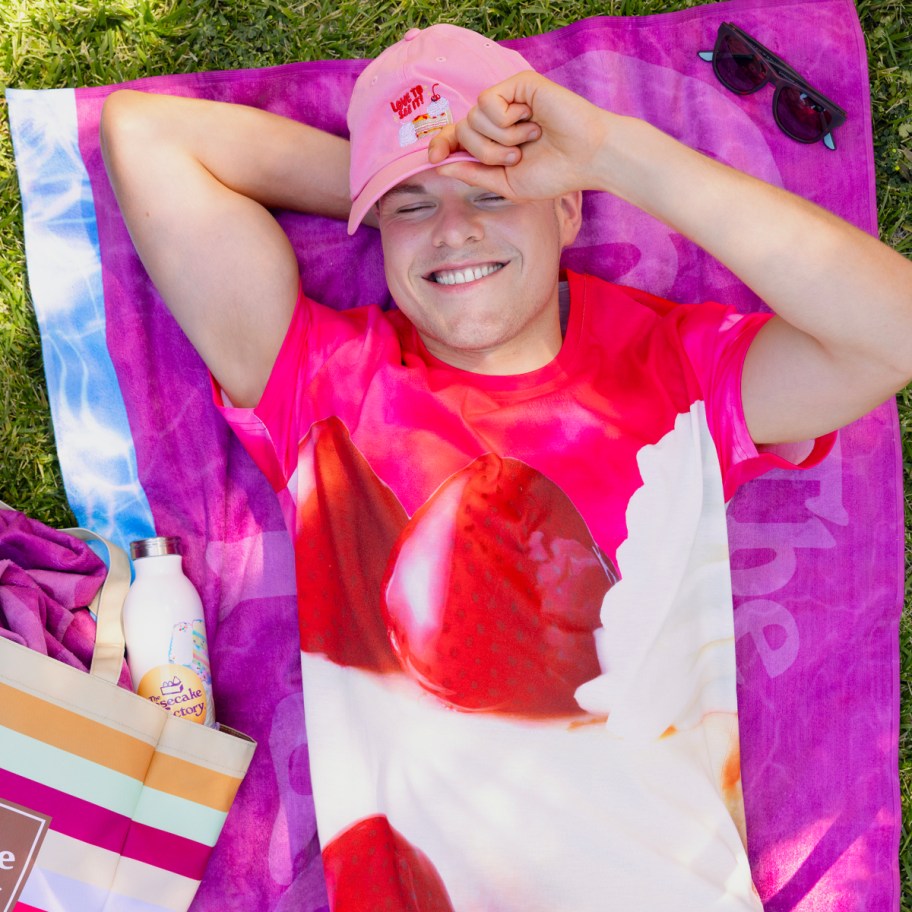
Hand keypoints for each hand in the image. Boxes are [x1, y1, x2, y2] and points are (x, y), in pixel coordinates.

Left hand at [427, 71, 608, 199]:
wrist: (586, 159)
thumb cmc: (554, 173)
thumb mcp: (507, 184)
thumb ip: (474, 174)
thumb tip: (440, 166)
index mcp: (494, 141)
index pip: (455, 137)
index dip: (440, 144)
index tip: (433, 158)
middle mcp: (498, 118)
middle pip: (462, 130)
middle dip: (484, 152)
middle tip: (516, 156)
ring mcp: (507, 99)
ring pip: (473, 118)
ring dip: (500, 139)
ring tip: (529, 139)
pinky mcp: (517, 84)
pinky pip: (487, 102)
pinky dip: (505, 120)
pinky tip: (530, 120)